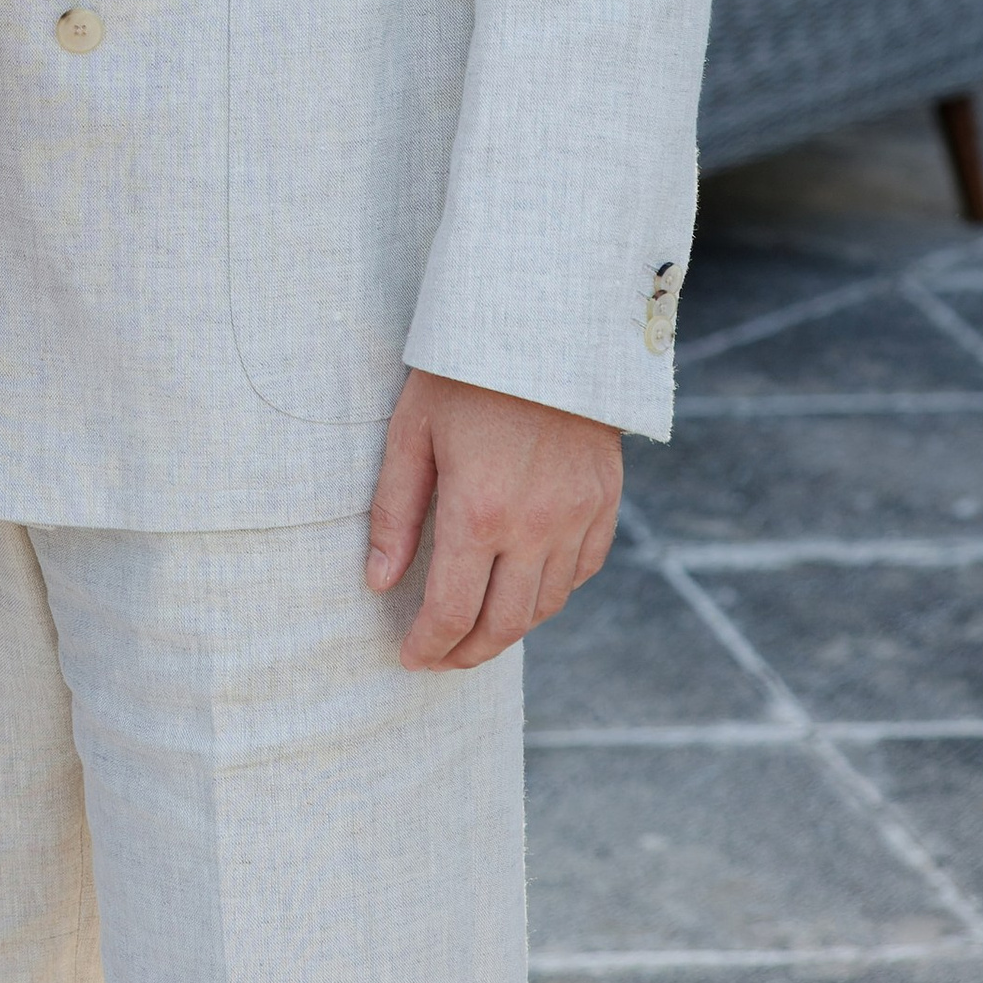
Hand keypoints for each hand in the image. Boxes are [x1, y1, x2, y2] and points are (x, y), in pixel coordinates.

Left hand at [365, 369, 621, 671]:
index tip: (411, 657)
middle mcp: (535, 525)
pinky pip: (582, 571)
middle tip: (441, 658)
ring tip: (477, 631)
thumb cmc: (464, 372)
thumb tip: (378, 582)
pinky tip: (526, 589)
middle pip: (505, 624)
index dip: (429, 645)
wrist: (545, 323)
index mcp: (479, 511)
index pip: (453, 610)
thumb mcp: (411, 432)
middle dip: (468, 653)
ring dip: (510, 629)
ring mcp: (578, 516)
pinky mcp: (605, 500)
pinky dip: (552, 592)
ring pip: (546, 605)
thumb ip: (394, 513)